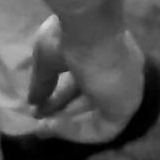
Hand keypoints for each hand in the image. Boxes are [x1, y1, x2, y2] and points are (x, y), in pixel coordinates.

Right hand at [28, 14, 153, 127]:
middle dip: (61, 111)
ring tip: (41, 128)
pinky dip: (78, 131)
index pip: (84, 80)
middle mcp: (119, 71)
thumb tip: (32, 103)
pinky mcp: (127, 106)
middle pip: (89, 99)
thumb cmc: (69, 36)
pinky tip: (54, 126)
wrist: (88, 28)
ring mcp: (126, 89)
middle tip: (37, 120)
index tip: (37, 105)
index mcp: (106, 54)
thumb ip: (43, 83)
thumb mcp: (48, 59)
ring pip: (97, 115)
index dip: (59, 95)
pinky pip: (102, 128)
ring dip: (68, 124)